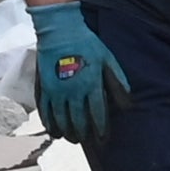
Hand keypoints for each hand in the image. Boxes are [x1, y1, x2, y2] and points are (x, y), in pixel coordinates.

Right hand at [26, 3, 128, 143]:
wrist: (59, 30)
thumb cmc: (86, 43)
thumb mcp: (108, 59)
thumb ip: (117, 82)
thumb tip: (127, 105)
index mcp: (91, 85)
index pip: (98, 116)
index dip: (101, 130)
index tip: (104, 139)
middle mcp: (73, 92)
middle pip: (78, 122)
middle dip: (85, 135)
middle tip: (88, 140)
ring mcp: (55, 92)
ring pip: (61, 121)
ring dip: (68, 133)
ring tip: (73, 138)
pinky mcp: (43, 89)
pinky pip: (45, 113)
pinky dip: (49, 125)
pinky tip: (54, 131)